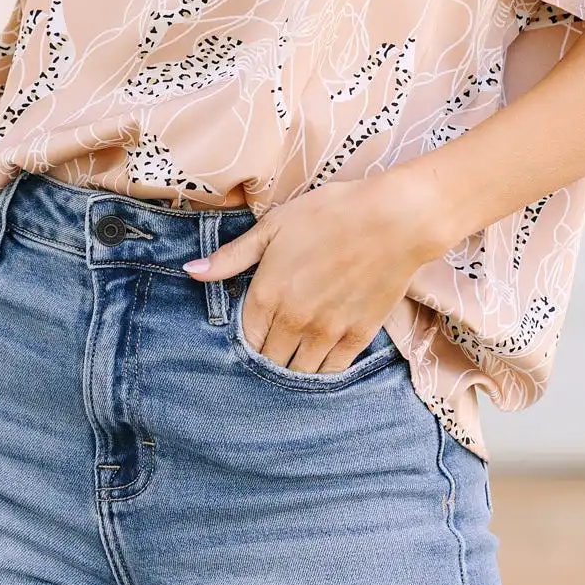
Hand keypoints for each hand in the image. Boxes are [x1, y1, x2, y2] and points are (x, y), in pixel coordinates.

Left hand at [187, 169, 453, 371]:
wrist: (394, 219)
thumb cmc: (331, 213)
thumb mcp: (274, 225)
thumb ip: (232, 256)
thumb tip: (190, 272)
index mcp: (267, 293)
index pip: (245, 337)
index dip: (245, 339)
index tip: (252, 334)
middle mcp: (293, 320)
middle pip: (269, 359)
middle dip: (267, 357)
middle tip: (272, 349)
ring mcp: (327, 332)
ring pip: (299, 371)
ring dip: (292, 368)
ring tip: (293, 359)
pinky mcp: (358, 336)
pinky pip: (332, 370)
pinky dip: (323, 371)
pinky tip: (320, 362)